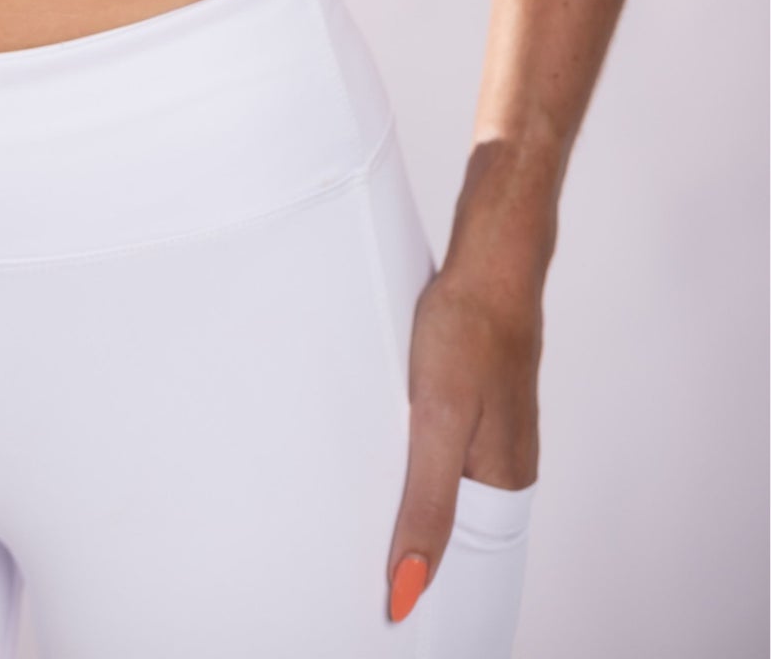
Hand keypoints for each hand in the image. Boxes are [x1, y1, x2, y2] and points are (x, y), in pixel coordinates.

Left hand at [385, 259, 542, 620]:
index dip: (431, 588)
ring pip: (449, 490)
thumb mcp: (439, 423)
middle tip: (372, 581)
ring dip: (414, 509)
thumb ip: (427, 504)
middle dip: (420, 557)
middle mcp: (504, 464)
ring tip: (373, 533)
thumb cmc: (470, 334)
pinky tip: (388, 462)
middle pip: (460, 531)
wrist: (490, 261)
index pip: (470, 563)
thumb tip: (412, 587)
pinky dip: (415, 467)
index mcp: (504, 481)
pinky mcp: (473, 401)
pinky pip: (443, 452)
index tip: (391, 615)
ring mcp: (491, 430)